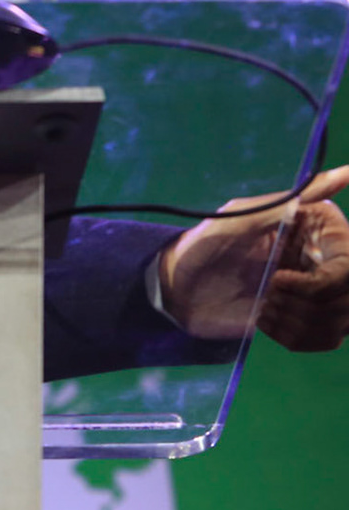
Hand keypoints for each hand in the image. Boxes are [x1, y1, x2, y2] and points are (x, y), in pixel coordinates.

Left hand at [158, 165, 348, 346]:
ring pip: (341, 317)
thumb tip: (348, 171)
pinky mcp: (302, 321)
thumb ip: (290, 203)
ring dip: (299, 317)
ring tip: (263, 305)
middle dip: (310, 297)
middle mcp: (321, 261)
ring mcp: (314, 293)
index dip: (332, 275)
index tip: (286, 278)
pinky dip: (296, 336)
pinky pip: (326, 338)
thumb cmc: (204, 246)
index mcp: (314, 230)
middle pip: (347, 290)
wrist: (178, 291)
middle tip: (269, 290)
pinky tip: (263, 321)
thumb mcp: (240, 220)